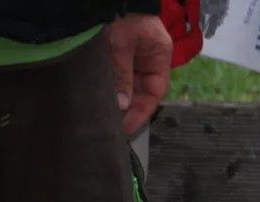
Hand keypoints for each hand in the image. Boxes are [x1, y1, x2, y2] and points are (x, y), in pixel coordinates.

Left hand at [105, 14, 171, 136]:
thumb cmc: (124, 16)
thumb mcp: (121, 45)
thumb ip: (122, 74)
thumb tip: (122, 104)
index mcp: (159, 58)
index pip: (154, 93)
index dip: (141, 112)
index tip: (127, 127)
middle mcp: (148, 60)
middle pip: (139, 91)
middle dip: (127, 108)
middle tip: (112, 126)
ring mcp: (133, 56)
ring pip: (126, 85)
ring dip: (117, 98)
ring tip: (105, 116)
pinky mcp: (117, 52)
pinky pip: (115, 75)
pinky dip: (109, 86)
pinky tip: (100, 97)